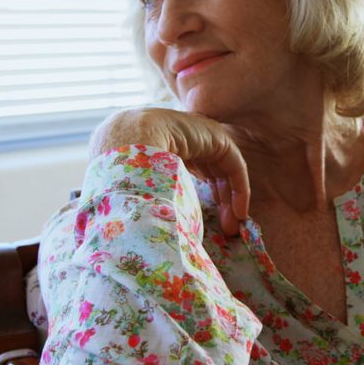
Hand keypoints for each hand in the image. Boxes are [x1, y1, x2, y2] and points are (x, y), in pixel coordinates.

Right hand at [90, 108, 249, 235]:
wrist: (129, 142)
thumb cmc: (124, 169)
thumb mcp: (135, 185)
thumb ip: (145, 198)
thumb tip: (143, 229)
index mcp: (161, 143)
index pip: (186, 168)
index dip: (196, 195)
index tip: (199, 224)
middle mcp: (182, 137)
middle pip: (207, 171)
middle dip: (217, 202)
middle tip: (224, 230)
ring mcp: (200, 134)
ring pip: (222, 171)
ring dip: (228, 200)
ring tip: (232, 227)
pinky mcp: (216, 137)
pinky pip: (233, 165)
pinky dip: (239, 189)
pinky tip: (239, 213)